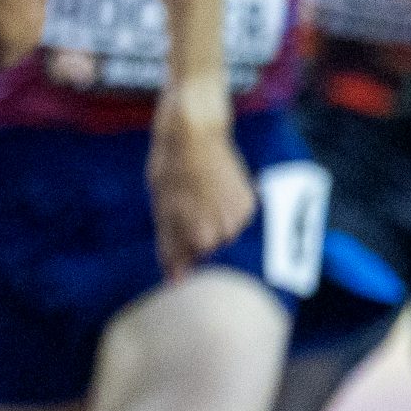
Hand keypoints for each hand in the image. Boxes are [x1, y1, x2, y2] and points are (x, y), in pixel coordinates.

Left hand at [148, 85, 254, 274]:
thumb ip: (169, 244)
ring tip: (195, 198)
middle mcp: (224, 233)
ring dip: (208, 227)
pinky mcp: (249, 204)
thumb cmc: (169, 167)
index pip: (186, 266)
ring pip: (221, 237)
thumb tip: (174, 279)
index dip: (176, 261)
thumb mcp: (161, 206)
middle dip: (191, 242)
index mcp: (198, 236)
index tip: (172, 261)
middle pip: (205, 253)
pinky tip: (211, 193)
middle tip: (181, 213)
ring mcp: (239, 218)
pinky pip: (234, 220)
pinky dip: (222, 213)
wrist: (195, 132)